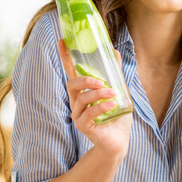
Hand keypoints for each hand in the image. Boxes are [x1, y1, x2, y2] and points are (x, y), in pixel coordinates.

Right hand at [57, 40, 132, 157]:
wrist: (119, 140)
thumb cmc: (116, 116)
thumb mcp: (119, 92)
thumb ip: (116, 74)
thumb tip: (114, 52)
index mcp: (83, 91)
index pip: (71, 72)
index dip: (65, 57)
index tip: (62, 41)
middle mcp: (77, 102)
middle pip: (71, 84)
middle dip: (85, 79)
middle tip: (101, 81)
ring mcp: (78, 114)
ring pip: (81, 98)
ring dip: (98, 94)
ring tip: (113, 94)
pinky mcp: (83, 126)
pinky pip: (87, 114)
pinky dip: (100, 107)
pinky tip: (112, 105)